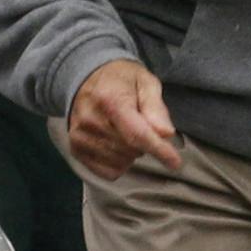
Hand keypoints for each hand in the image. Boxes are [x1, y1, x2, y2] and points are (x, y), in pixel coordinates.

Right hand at [63, 58, 182, 181]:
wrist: (87, 78)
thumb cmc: (122, 81)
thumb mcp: (146, 83)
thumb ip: (156, 107)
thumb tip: (165, 133)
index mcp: (109, 99)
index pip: (136, 133)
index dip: (158, 150)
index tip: (175, 162)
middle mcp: (90, 120)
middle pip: (131, 149)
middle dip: (146, 144)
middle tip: (143, 125)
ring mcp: (80, 136)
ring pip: (121, 163)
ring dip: (132, 153)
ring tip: (126, 131)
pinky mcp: (76, 149)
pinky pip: (109, 172)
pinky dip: (119, 163)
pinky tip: (116, 145)